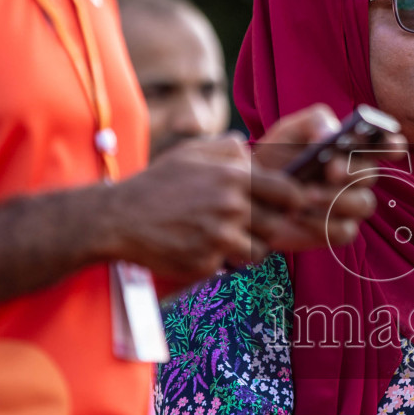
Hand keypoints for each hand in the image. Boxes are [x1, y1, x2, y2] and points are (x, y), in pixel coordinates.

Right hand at [99, 134, 293, 283]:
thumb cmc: (157, 183)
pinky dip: (224, 259)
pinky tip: (204, 246)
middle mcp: (230, 208)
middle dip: (270, 225)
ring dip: (251, 246)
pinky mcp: (207, 262)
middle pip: (278, 225)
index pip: (289, 193)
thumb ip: (227, 148)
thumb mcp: (191, 152)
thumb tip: (251, 151)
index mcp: (232, 178)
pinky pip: (232, 265)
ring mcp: (219, 238)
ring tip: (229, 236)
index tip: (289, 204)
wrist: (119, 218)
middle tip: (254, 223)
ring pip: (260, 250)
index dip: (294, 200)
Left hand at [251, 104, 407, 252]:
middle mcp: (356, 178)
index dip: (392, 144)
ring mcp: (349, 206)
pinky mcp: (335, 231)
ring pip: (363, 205)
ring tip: (305, 194)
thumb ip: (314, 122)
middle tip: (330, 170)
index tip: (389, 143)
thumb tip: (332, 135)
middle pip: (371, 176)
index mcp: (352, 149)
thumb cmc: (276, 157)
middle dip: (353, 171)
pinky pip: (343, 231)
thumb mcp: (289, 130)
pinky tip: (297, 215)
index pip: (386, 145)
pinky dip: (320, 223)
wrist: (250, 189)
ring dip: (335, 199)